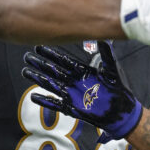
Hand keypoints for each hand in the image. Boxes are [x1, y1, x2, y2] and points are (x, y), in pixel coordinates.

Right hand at [22, 42, 141, 140]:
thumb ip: (107, 55)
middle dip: (41, 64)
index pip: (64, 61)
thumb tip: (103, 38)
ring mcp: (73, 95)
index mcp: (83, 72)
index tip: (39, 47)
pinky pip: (56, 104)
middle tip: (27, 57)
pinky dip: (45, 101)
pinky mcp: (73, 108)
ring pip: (52, 85)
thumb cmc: (119, 90)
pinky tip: (34, 96)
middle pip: (54, 71)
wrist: (123, 112)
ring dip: (39, 79)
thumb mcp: (113, 70)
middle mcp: (75, 82)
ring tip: (26, 71)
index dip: (52, 54)